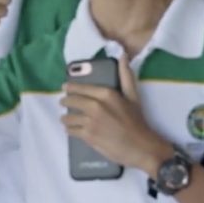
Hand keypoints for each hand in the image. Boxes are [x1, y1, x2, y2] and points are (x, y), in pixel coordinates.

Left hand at [60, 53, 169, 173]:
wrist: (140, 146)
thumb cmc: (137, 121)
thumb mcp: (133, 96)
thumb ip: (126, 76)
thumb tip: (123, 56)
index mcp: (106, 94)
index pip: (82, 88)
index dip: (71, 87)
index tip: (65, 87)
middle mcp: (95, 106)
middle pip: (73, 101)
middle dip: (65, 102)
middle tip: (63, 103)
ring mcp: (90, 121)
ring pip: (69, 117)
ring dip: (65, 118)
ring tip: (65, 119)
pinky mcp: (88, 136)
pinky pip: (72, 131)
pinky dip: (69, 130)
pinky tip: (69, 130)